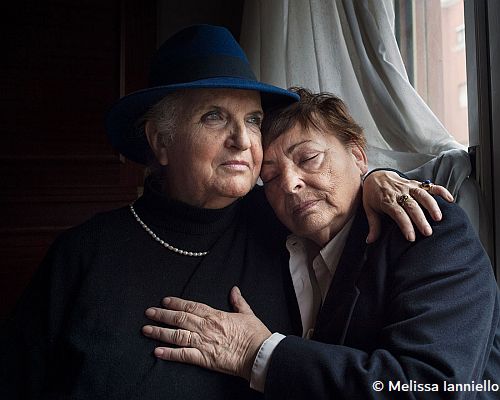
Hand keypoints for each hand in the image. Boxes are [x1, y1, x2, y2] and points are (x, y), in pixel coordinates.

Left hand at [142, 286, 271, 380]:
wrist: (260, 353)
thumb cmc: (255, 334)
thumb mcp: (248, 314)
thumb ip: (238, 302)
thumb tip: (234, 290)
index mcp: (215, 315)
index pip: (191, 307)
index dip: (176, 303)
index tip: (164, 301)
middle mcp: (206, 327)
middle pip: (180, 319)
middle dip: (162, 315)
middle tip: (148, 312)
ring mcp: (203, 342)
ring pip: (177, 335)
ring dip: (160, 332)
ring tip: (146, 330)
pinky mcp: (204, 358)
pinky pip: (183, 355)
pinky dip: (169, 353)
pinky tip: (157, 351)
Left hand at [363, 171, 453, 242]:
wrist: (375, 176)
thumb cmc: (373, 195)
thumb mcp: (369, 209)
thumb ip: (373, 226)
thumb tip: (370, 241)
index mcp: (387, 201)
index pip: (398, 214)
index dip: (405, 225)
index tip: (411, 238)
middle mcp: (399, 193)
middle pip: (412, 206)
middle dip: (420, 219)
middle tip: (427, 233)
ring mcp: (408, 187)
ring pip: (422, 195)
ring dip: (432, 205)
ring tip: (438, 218)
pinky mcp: (416, 183)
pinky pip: (430, 185)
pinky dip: (441, 191)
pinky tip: (450, 199)